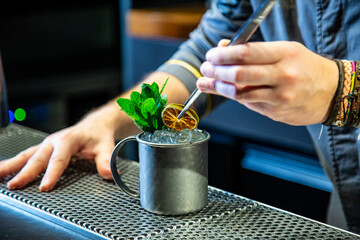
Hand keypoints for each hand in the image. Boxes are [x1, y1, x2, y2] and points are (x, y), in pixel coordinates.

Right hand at [0, 107, 119, 191]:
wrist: (95, 125)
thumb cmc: (98, 135)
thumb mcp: (106, 146)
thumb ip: (106, 161)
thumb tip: (109, 174)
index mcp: (69, 140)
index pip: (59, 159)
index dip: (52, 174)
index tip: (45, 187)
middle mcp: (54, 141)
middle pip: (37, 158)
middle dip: (25, 172)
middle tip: (14, 185)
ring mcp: (47, 144)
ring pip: (26, 155)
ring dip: (11, 165)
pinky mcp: (44, 148)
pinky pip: (26, 156)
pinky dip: (13, 163)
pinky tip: (3, 170)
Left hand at [197, 40, 338, 125]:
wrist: (330, 92)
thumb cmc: (304, 67)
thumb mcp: (284, 50)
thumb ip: (254, 50)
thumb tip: (223, 48)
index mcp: (285, 54)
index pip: (246, 52)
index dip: (223, 55)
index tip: (211, 55)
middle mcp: (283, 76)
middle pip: (239, 74)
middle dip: (216, 71)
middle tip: (205, 68)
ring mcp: (279, 97)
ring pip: (239, 93)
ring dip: (217, 87)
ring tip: (205, 82)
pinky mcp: (275, 112)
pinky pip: (248, 104)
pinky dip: (233, 96)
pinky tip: (225, 90)